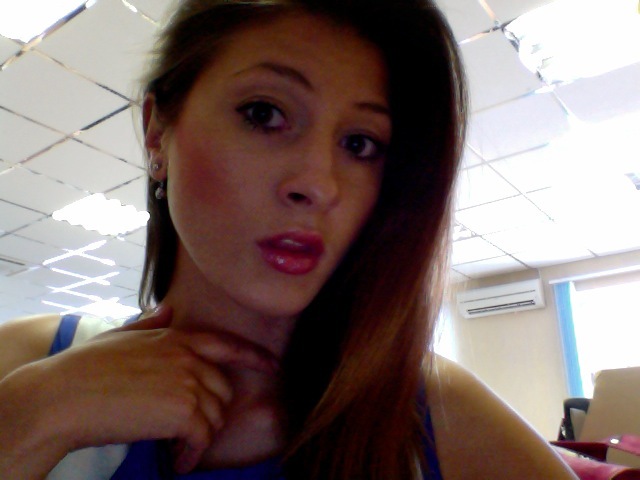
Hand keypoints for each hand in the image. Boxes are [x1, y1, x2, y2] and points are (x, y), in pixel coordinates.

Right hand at [0, 306, 278, 476]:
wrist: (63, 396)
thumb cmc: (84, 368)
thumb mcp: (119, 336)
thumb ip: (149, 324)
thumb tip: (167, 309)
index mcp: (175, 337)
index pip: (226, 344)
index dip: (254, 355)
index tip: (273, 364)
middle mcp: (187, 357)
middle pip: (222, 387)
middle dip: (210, 411)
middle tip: (190, 429)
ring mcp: (187, 382)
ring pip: (215, 414)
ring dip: (200, 437)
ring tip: (179, 448)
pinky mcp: (182, 411)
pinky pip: (202, 437)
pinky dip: (193, 454)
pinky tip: (178, 462)